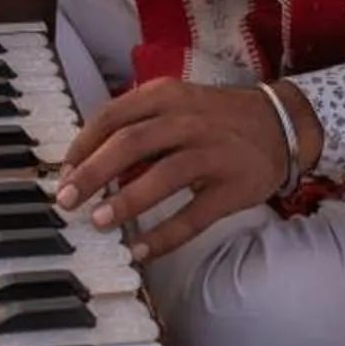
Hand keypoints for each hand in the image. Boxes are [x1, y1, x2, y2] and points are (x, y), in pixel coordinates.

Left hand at [56, 78, 322, 263]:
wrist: (282, 123)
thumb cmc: (215, 117)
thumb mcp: (176, 104)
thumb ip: (138, 125)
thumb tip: (88, 160)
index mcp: (166, 96)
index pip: (112, 116)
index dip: (83, 146)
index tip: (62, 173)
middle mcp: (188, 120)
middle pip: (131, 143)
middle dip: (93, 173)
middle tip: (66, 201)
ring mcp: (213, 153)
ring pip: (162, 176)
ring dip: (126, 201)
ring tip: (98, 221)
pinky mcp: (233, 187)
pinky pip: (194, 215)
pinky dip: (164, 235)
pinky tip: (140, 249)